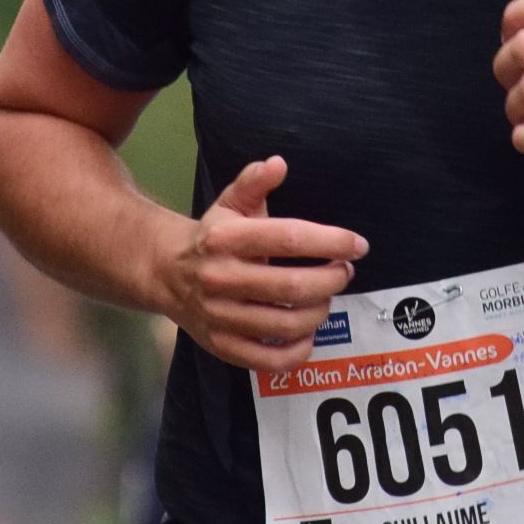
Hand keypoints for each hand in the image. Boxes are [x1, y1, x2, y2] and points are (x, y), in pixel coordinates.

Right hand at [158, 156, 369, 373]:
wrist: (165, 272)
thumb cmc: (212, 236)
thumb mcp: (229, 203)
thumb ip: (254, 182)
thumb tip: (279, 163)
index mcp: (226, 239)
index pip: (289, 239)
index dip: (331, 241)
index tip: (358, 245)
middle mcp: (221, 279)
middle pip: (292, 287)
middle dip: (331, 280)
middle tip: (344, 272)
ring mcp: (219, 316)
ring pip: (286, 324)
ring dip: (320, 312)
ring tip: (326, 297)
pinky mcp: (221, 346)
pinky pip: (269, 360)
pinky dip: (298, 351)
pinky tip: (307, 333)